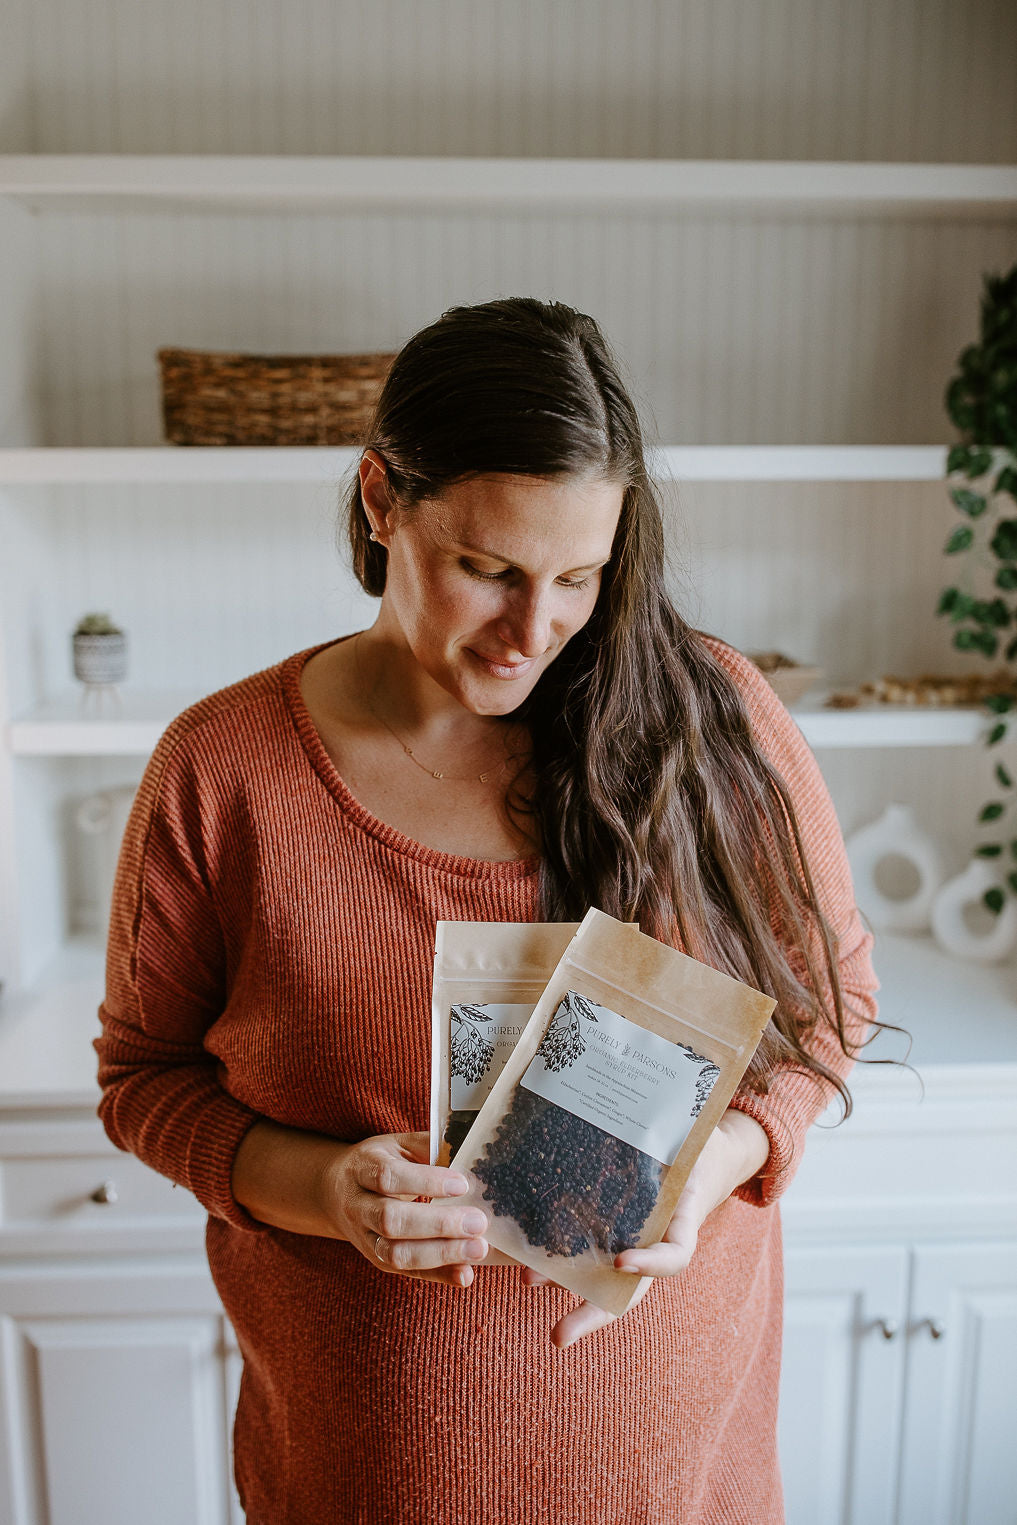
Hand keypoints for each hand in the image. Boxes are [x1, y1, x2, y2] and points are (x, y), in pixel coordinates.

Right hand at [331, 1130, 489, 1287]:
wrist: (335, 1193)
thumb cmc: (379, 1163)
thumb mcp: (398, 1145)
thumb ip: (428, 1147)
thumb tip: (468, 1154)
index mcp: (362, 1169)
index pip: (388, 1177)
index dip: (425, 1181)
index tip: (462, 1184)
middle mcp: (358, 1206)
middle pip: (391, 1220)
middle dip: (438, 1224)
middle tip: (477, 1222)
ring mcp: (365, 1238)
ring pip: (396, 1253)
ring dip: (440, 1254)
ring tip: (478, 1249)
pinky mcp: (377, 1260)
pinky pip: (407, 1272)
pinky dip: (438, 1276)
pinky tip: (465, 1274)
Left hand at [520, 1109, 769, 1347]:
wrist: (697, 1152)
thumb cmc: (697, 1149)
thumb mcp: (700, 1149)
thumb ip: (689, 1148)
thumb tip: (682, 1106)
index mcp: (682, 1225)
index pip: (674, 1257)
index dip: (651, 1264)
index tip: (622, 1261)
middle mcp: (652, 1242)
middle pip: (626, 1292)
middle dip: (591, 1314)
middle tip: (558, 1337)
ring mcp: (627, 1239)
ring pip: (596, 1275)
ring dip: (561, 1281)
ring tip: (525, 1279)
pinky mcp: (605, 1226)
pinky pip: (582, 1246)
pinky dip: (556, 1251)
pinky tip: (525, 1247)